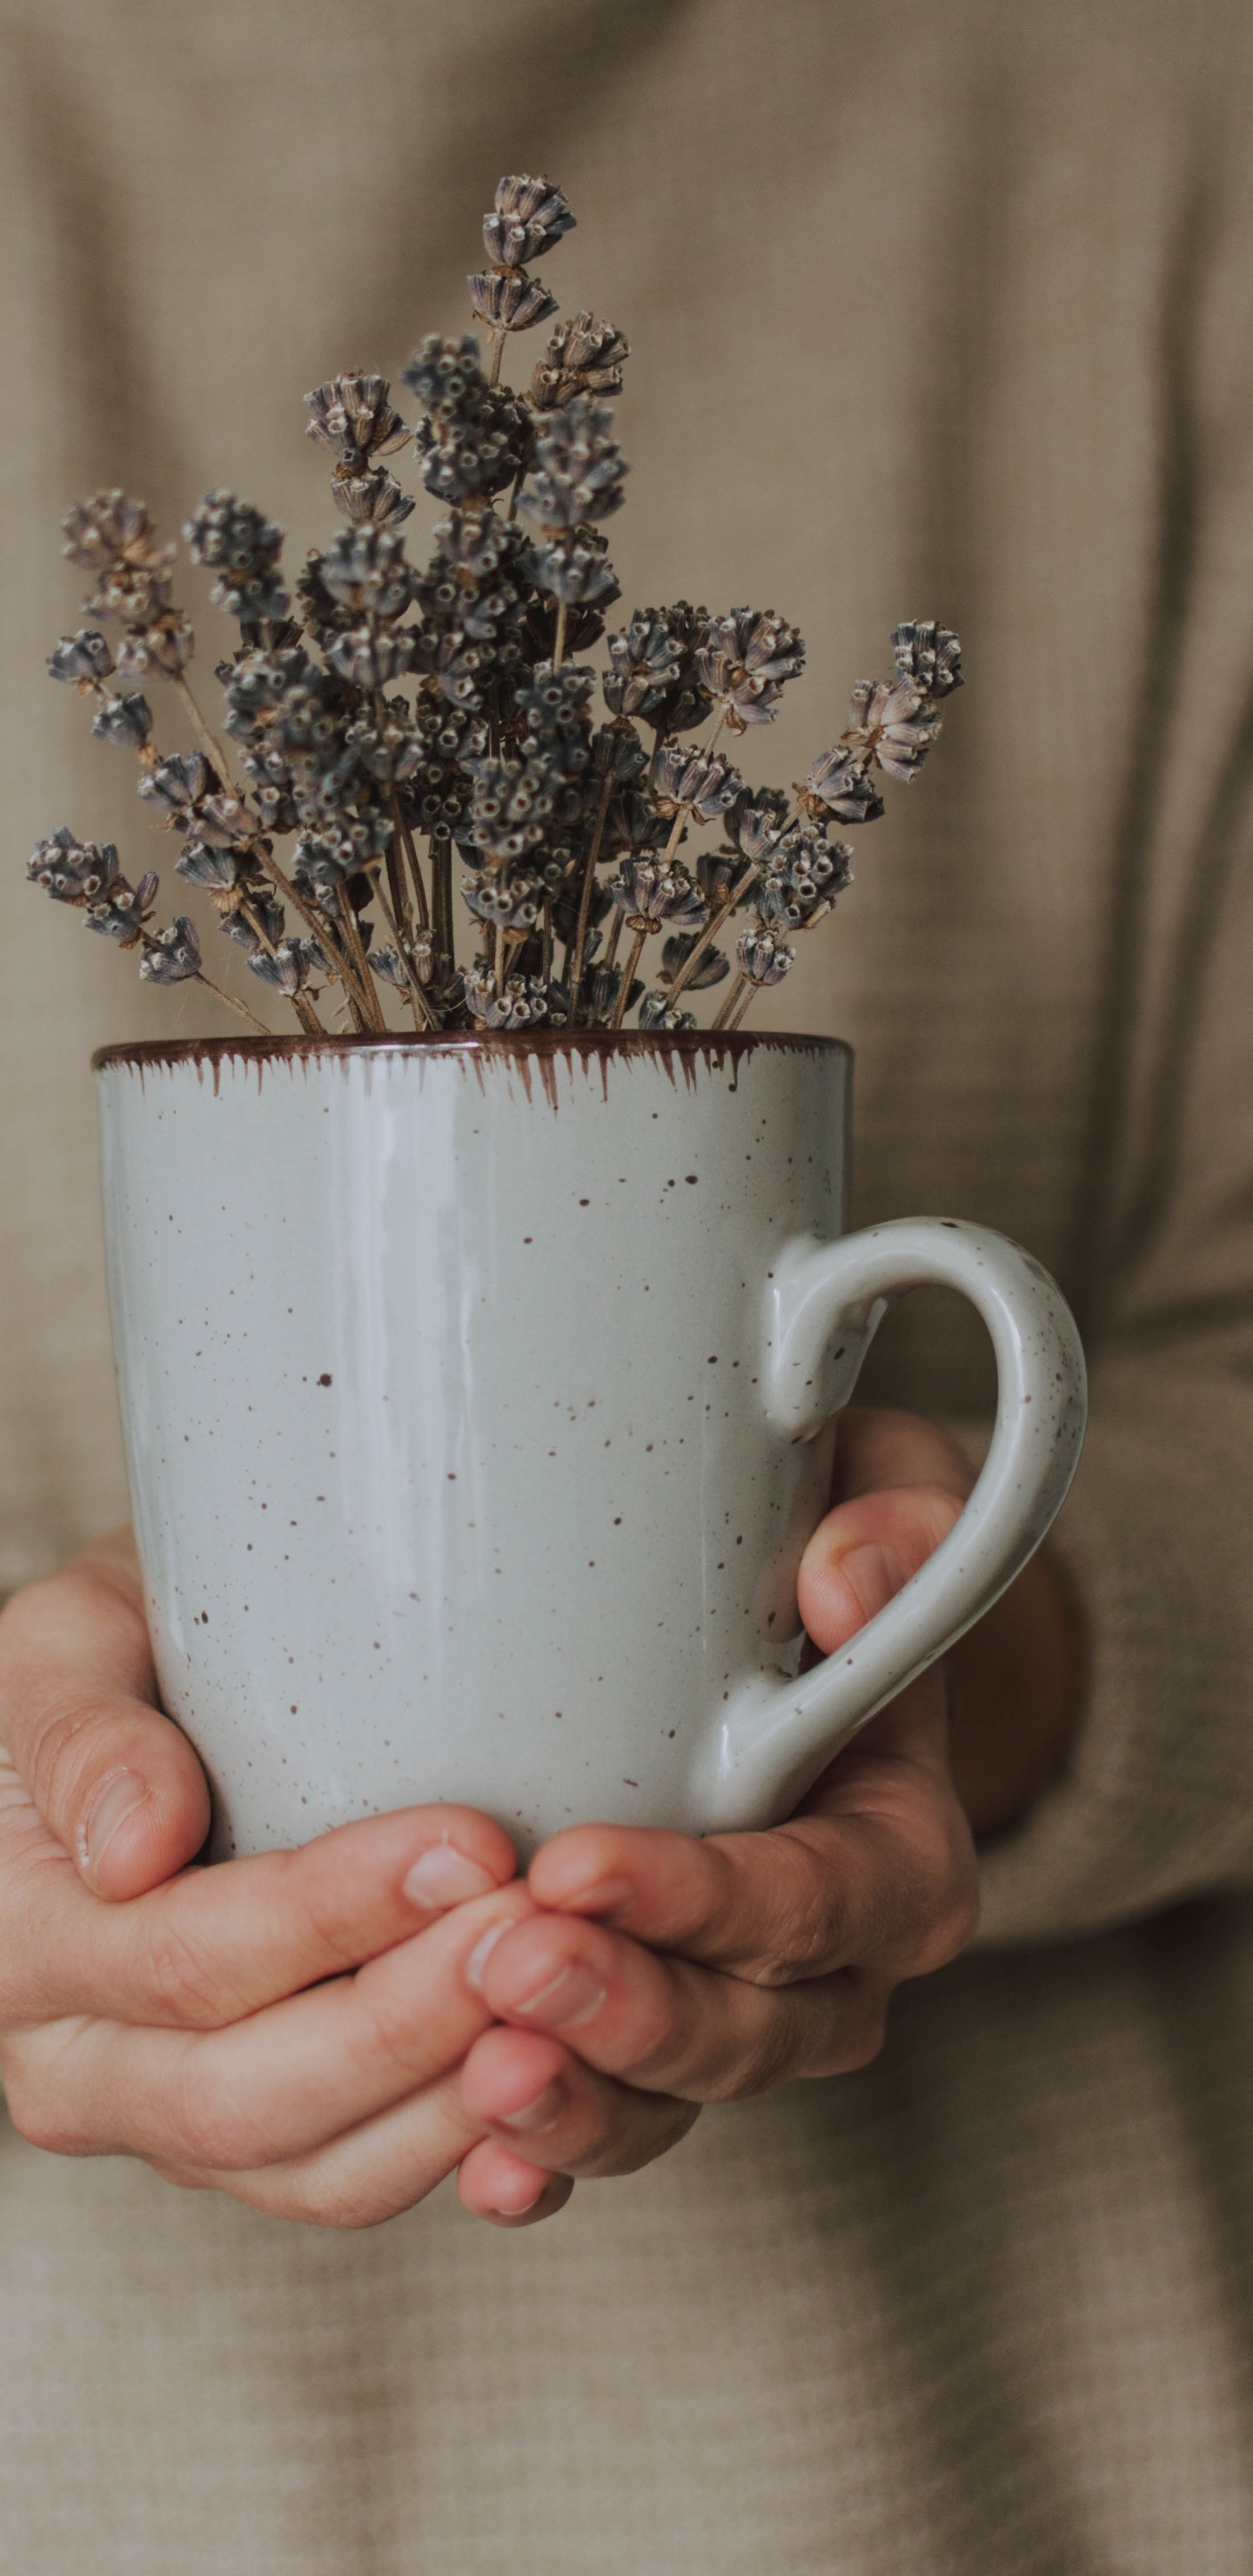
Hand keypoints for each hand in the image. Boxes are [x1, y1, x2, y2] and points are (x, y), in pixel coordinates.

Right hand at [0, 1531, 559, 2228]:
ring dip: (456, 2102)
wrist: (150, 1721)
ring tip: (566, 2001)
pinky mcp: (269, 2146)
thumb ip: (85, 1734)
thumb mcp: (68, 1645)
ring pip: (321, 2171)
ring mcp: (172, 2129)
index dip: (334, 1914)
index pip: (185, 1960)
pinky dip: (469, 2152)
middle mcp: (81, 2072)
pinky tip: (556, 2088)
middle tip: (536, 1930)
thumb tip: (132, 1847)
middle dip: (411, 2021)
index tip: (469, 1844)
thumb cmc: (116, 1663)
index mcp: (19, 1946)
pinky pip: (366, 2183)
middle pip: (250, 2096)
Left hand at [454, 1408, 1081, 2221]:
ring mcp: (736, 2021)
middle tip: (504, 1960)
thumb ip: (898, 1517)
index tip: (578, 1863)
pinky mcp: (645, 2048)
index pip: (818, 1901)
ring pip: (672, 2101)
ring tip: (476, 2073)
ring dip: (579, 2101)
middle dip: (626, 2010)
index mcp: (900, 1852)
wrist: (792, 1647)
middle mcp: (834, 1967)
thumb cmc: (826, 1553)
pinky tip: (480, 2170)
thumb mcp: (889, 1496)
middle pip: (745, 2029)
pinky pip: (610, 2124)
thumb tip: (845, 1575)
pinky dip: (547, 2156)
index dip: (706, 1900)